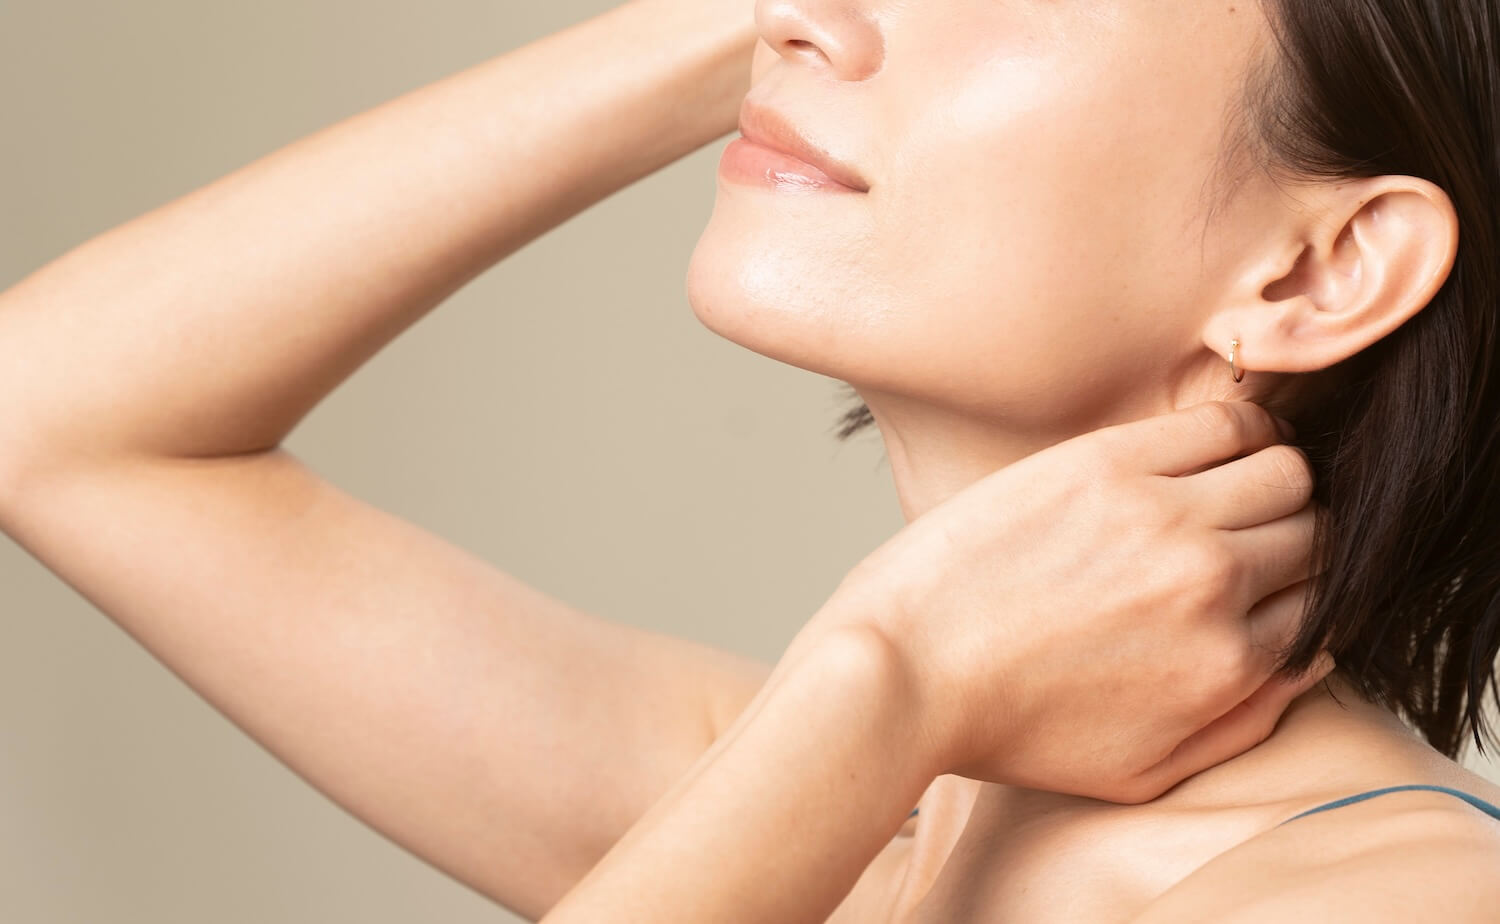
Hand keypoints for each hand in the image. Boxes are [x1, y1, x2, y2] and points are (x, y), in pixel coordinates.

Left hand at [808, 400, 1332, 802]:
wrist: (904, 672)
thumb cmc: (1006, 725)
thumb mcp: (1139, 771)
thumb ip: (1241, 723)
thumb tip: (1306, 661)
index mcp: (1226, 664)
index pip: (1323, 603)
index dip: (1297, 592)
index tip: (1263, 582)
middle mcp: (1211, 585)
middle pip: (1314, 534)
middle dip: (1289, 539)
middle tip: (1239, 536)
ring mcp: (1160, 516)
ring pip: (1284, 472)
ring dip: (1270, 481)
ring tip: (1221, 492)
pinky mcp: (1105, 464)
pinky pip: (1222, 423)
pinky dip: (1238, 429)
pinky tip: (1206, 447)